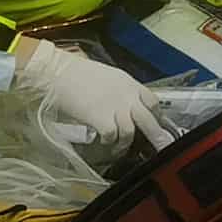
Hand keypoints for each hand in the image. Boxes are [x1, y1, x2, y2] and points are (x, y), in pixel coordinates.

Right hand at [14, 38, 163, 152]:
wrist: (59, 72)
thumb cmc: (78, 73)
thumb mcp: (108, 77)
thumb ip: (121, 91)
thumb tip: (125, 104)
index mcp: (129, 84)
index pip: (152, 101)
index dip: (157, 116)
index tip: (157, 125)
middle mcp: (127, 96)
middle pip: (149, 120)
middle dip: (157, 136)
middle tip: (163, 147)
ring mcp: (115, 107)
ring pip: (130, 132)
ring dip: (125, 144)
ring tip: (118, 148)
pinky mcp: (100, 118)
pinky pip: (111, 136)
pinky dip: (109, 142)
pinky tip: (103, 142)